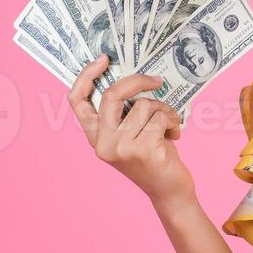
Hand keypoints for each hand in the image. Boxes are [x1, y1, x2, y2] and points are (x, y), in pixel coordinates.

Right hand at [69, 54, 191, 203]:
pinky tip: (175, 135)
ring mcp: (121, 148)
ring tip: (169, 124)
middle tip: (156, 81)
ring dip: (164, 110)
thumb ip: (124, 113)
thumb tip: (134, 77)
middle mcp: (103, 143)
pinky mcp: (143, 150)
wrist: (169, 192)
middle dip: (137, 81)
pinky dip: (173, 121)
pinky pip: (160, 117)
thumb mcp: (130, 135)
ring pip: (144, 105)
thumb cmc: (153, 158)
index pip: (77, 101)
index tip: (104, 59)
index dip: (86, 76)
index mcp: (96, 137)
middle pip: (112, 95)